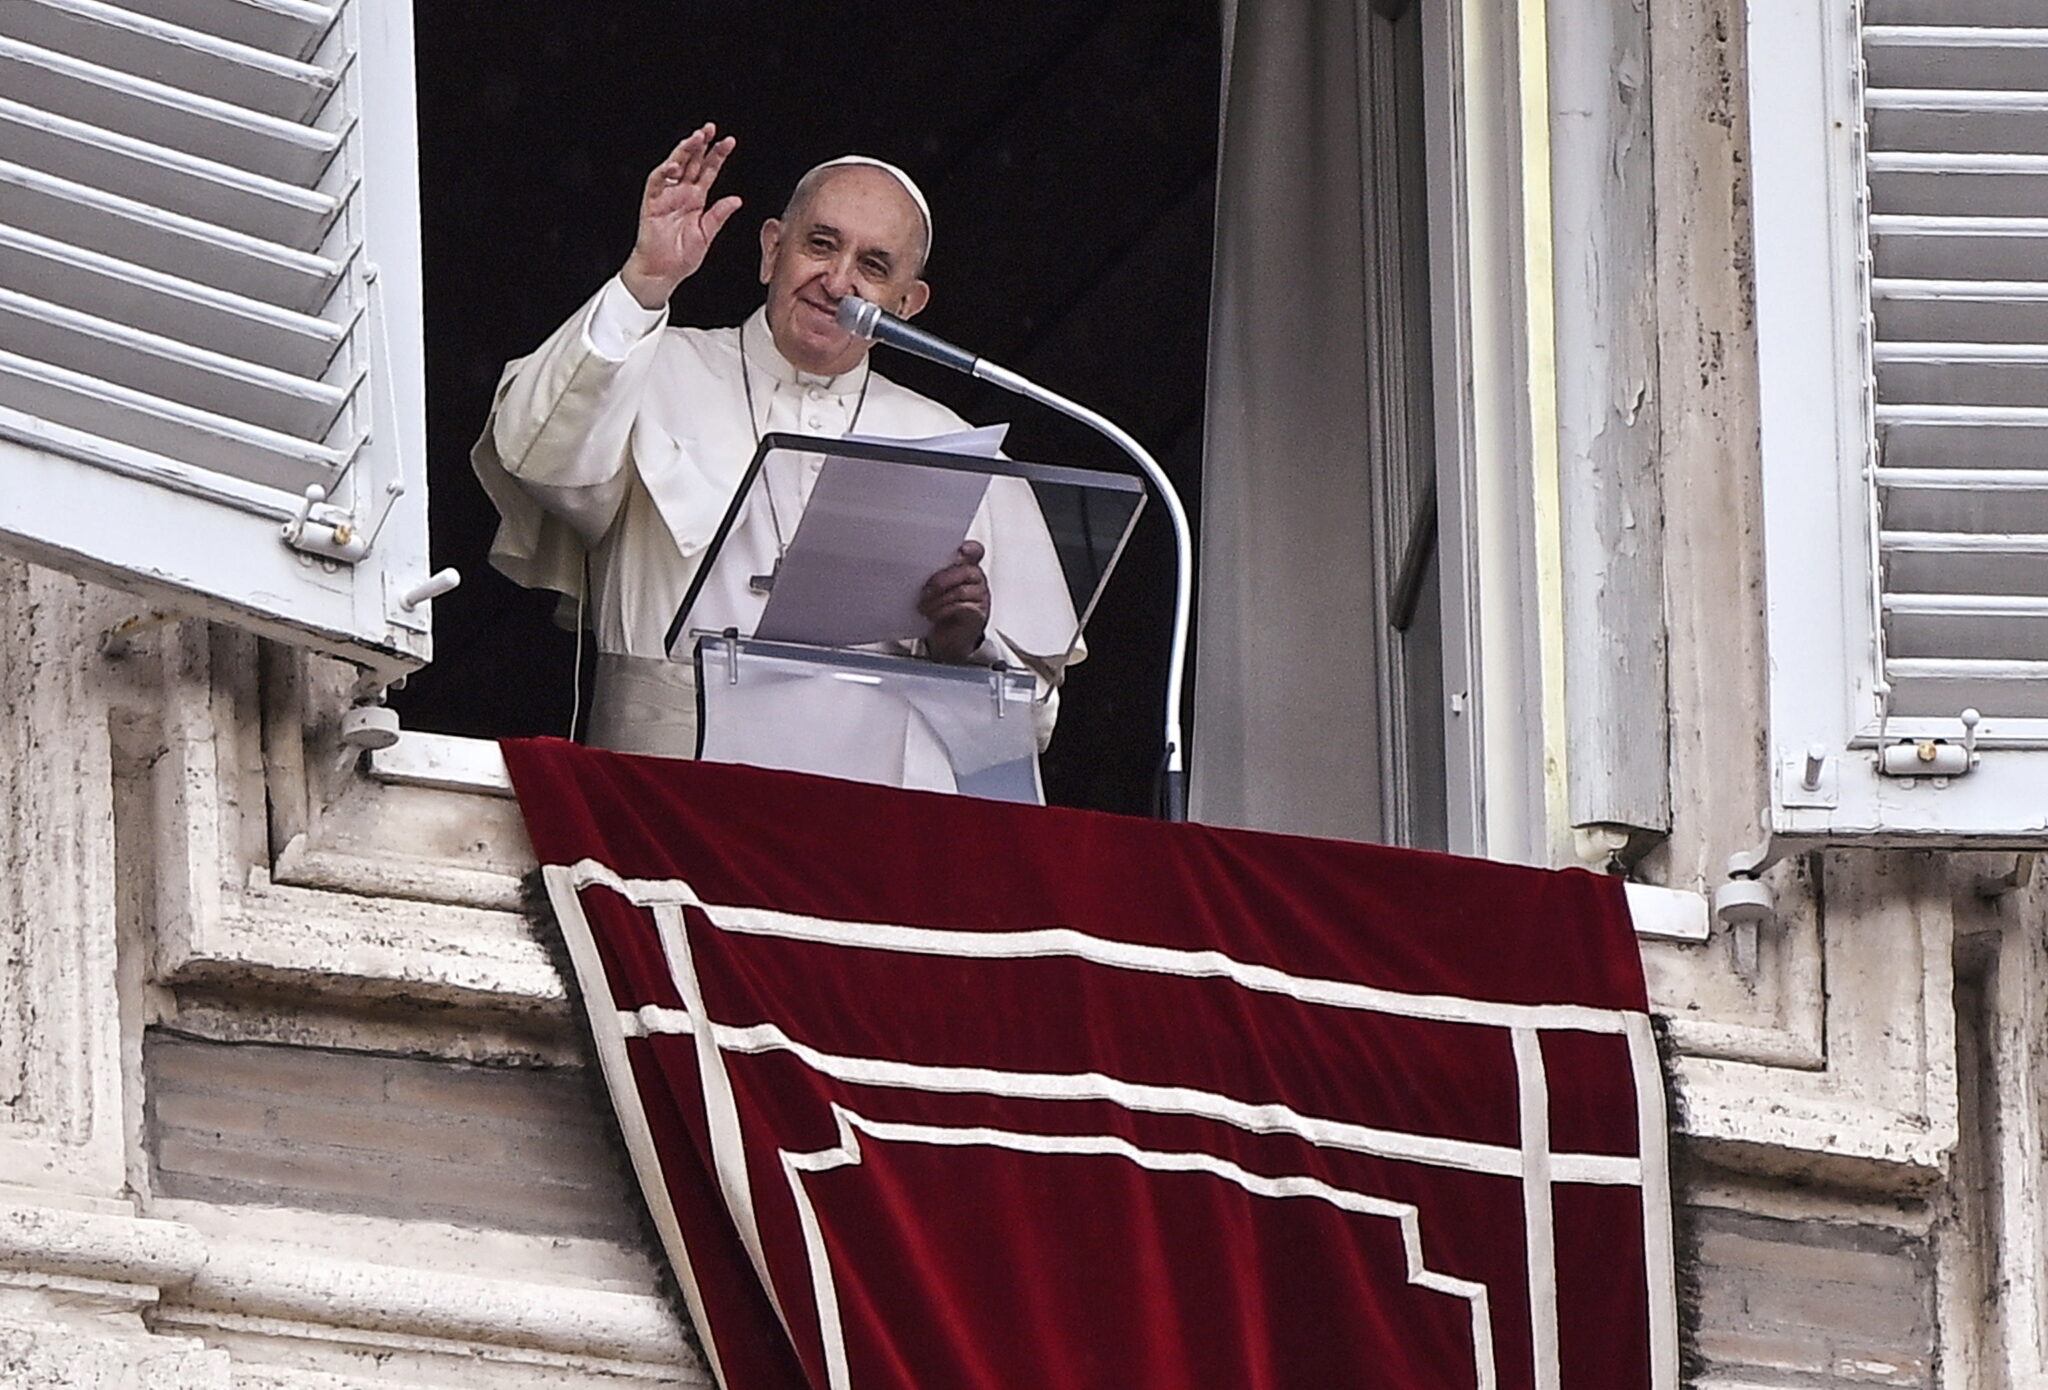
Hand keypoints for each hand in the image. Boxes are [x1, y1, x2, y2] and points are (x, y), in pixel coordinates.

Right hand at [620, 124, 742, 308]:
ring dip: (684, 151)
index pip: (709, 171)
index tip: (729, 141)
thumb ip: (719, 215)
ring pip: (675, 166)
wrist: (662, 273)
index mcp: (696, 199)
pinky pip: (656, 182)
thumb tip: (737, 199)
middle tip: (710, 129)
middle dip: (701, 144)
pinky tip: (675, 164)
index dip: (718, 156)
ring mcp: (666, 196)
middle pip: (692, 163)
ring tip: (696, 138)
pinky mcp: (652, 203)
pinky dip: (664, 172)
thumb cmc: (681, 257)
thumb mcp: (707, 234)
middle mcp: (681, 193)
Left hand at [919, 540, 990, 663]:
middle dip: (941, 580)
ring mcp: (980, 595)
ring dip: (938, 599)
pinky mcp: (978, 613)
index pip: (974, 550)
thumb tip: (912, 566)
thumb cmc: (940, 606)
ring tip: (924, 606)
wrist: (948, 636)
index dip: (968, 549)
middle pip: (965, 570)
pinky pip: (961, 607)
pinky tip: (933, 614)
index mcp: (966, 565)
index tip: (957, 552)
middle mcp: (975, 578)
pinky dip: (943, 611)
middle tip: (925, 590)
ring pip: (960, 591)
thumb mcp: (934, 586)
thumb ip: (931, 572)